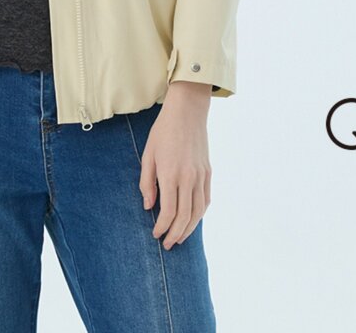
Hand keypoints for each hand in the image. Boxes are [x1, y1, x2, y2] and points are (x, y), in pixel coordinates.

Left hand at [138, 83, 212, 249]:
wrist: (187, 112)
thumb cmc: (163, 131)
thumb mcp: (148, 154)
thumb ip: (147, 182)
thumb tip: (149, 206)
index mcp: (171, 173)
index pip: (169, 211)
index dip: (162, 227)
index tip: (156, 234)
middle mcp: (188, 177)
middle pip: (185, 216)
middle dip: (175, 234)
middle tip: (167, 244)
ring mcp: (201, 175)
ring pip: (198, 211)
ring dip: (189, 228)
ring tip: (180, 238)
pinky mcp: (208, 172)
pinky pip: (206, 199)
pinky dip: (200, 214)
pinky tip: (192, 220)